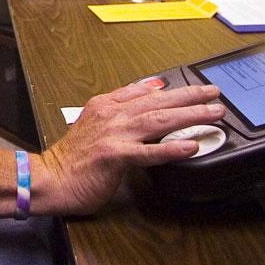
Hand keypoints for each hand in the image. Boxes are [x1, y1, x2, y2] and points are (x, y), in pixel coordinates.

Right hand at [39, 81, 223, 214]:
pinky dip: (172, 149)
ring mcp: (114, 134)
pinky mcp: (115, 157)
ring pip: (158, 120)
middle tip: (214, 93)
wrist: (50, 179)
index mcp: (105, 105)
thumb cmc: (72, 158)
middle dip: (190, 96)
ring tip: (213, 114)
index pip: (144, 90)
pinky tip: (191, 146)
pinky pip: (149, 152)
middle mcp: (111, 115)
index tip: (195, 86)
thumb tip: (148, 92)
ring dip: (189, 115)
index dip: (173, 88)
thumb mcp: (93, 121)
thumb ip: (118, 106)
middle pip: (158, 101)